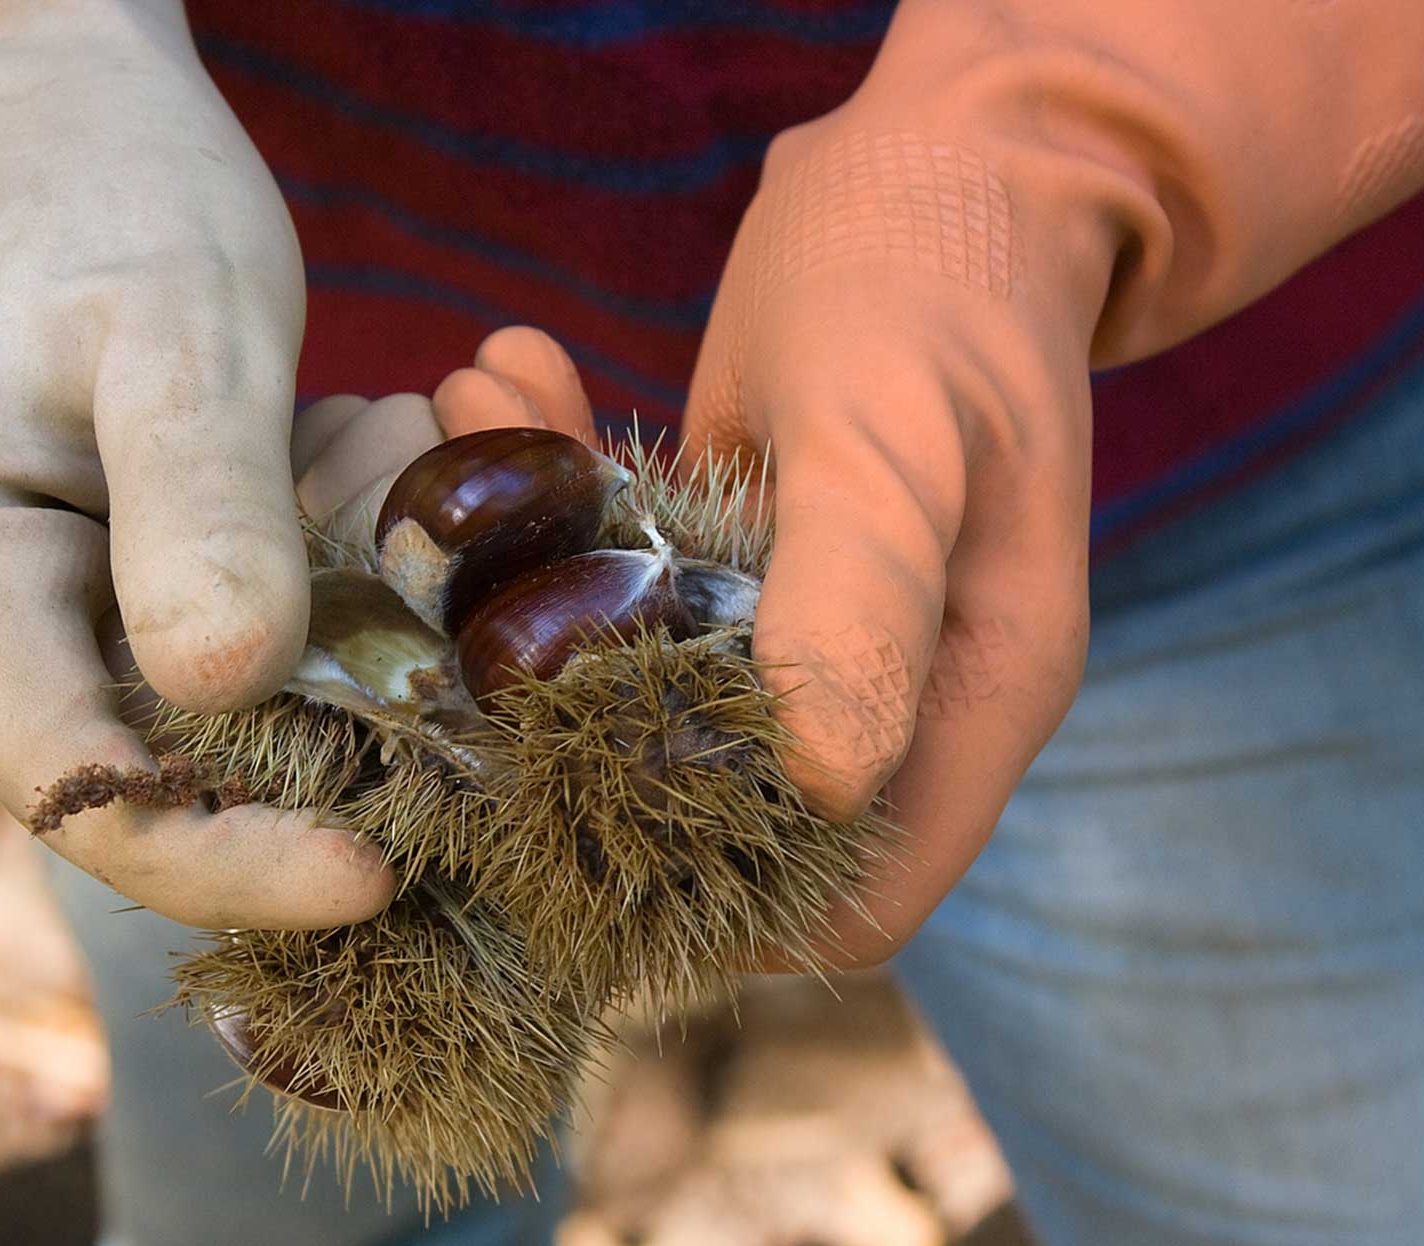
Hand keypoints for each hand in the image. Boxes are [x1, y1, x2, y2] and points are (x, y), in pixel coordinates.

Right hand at [0, 9, 401, 929]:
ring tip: (384, 440)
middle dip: (327, 702)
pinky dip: (315, 572)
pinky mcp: (76, 587)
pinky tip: (354, 450)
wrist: (45, 119)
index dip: (227, 856)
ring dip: (337, 615)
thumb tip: (226, 688)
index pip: (74, 786)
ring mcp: (9, 610)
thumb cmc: (109, 194)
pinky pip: (218, 633)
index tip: (385, 862)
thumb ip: (202, 504)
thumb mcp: (179, 329)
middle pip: (153, 759)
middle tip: (441, 562)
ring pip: (209, 697)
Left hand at [431, 319, 1072, 969]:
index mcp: (969, 694)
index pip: (859, 887)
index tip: (558, 856)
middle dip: (570, 712)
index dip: (729, 914)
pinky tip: (497, 377)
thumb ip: (864, 595)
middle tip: (455, 585)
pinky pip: (630, 562)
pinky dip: (556, 484)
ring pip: (642, 667)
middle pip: (718, 793)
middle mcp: (890, 681)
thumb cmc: (940, 281)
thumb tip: (827, 783)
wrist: (953, 152)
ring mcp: (809, 617)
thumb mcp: (894, 432)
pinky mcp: (741, 546)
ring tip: (461, 416)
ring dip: (533, 563)